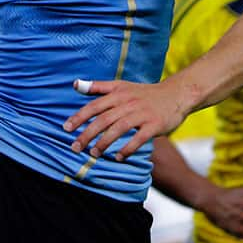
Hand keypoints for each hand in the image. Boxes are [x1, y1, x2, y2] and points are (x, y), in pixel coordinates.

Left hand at [63, 79, 184, 160]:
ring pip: (120, 128)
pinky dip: (128, 148)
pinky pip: (140, 138)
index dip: (79, 116)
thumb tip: (75, 85)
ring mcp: (143, 113)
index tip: (66, 128)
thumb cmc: (144, 93)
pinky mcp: (155, 124)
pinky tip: (118, 157)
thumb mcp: (121, 85)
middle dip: (87, 133)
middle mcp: (129, 102)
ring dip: (105, 142)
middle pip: (104, 119)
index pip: (95, 105)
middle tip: (75, 147)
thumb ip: (98, 87)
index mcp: (119, 93)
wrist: (176, 94)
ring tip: (94, 153)